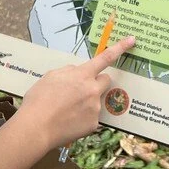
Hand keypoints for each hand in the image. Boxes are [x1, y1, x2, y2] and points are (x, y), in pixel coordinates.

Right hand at [19, 38, 135, 150]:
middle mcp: (92, 90)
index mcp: (82, 75)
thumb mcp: (51, 76)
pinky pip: (91, 117)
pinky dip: (82, 119)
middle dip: (97, 82)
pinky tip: (68, 122)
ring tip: (66, 110)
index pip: (105, 58)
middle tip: (81, 89)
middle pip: (105, 80)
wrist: (36, 128)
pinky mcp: (93, 125)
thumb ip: (68, 72)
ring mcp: (95, 108)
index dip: (120, 47)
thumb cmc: (38, 100)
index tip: (132, 40)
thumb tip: (77, 73)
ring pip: (95, 100)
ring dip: (86, 102)